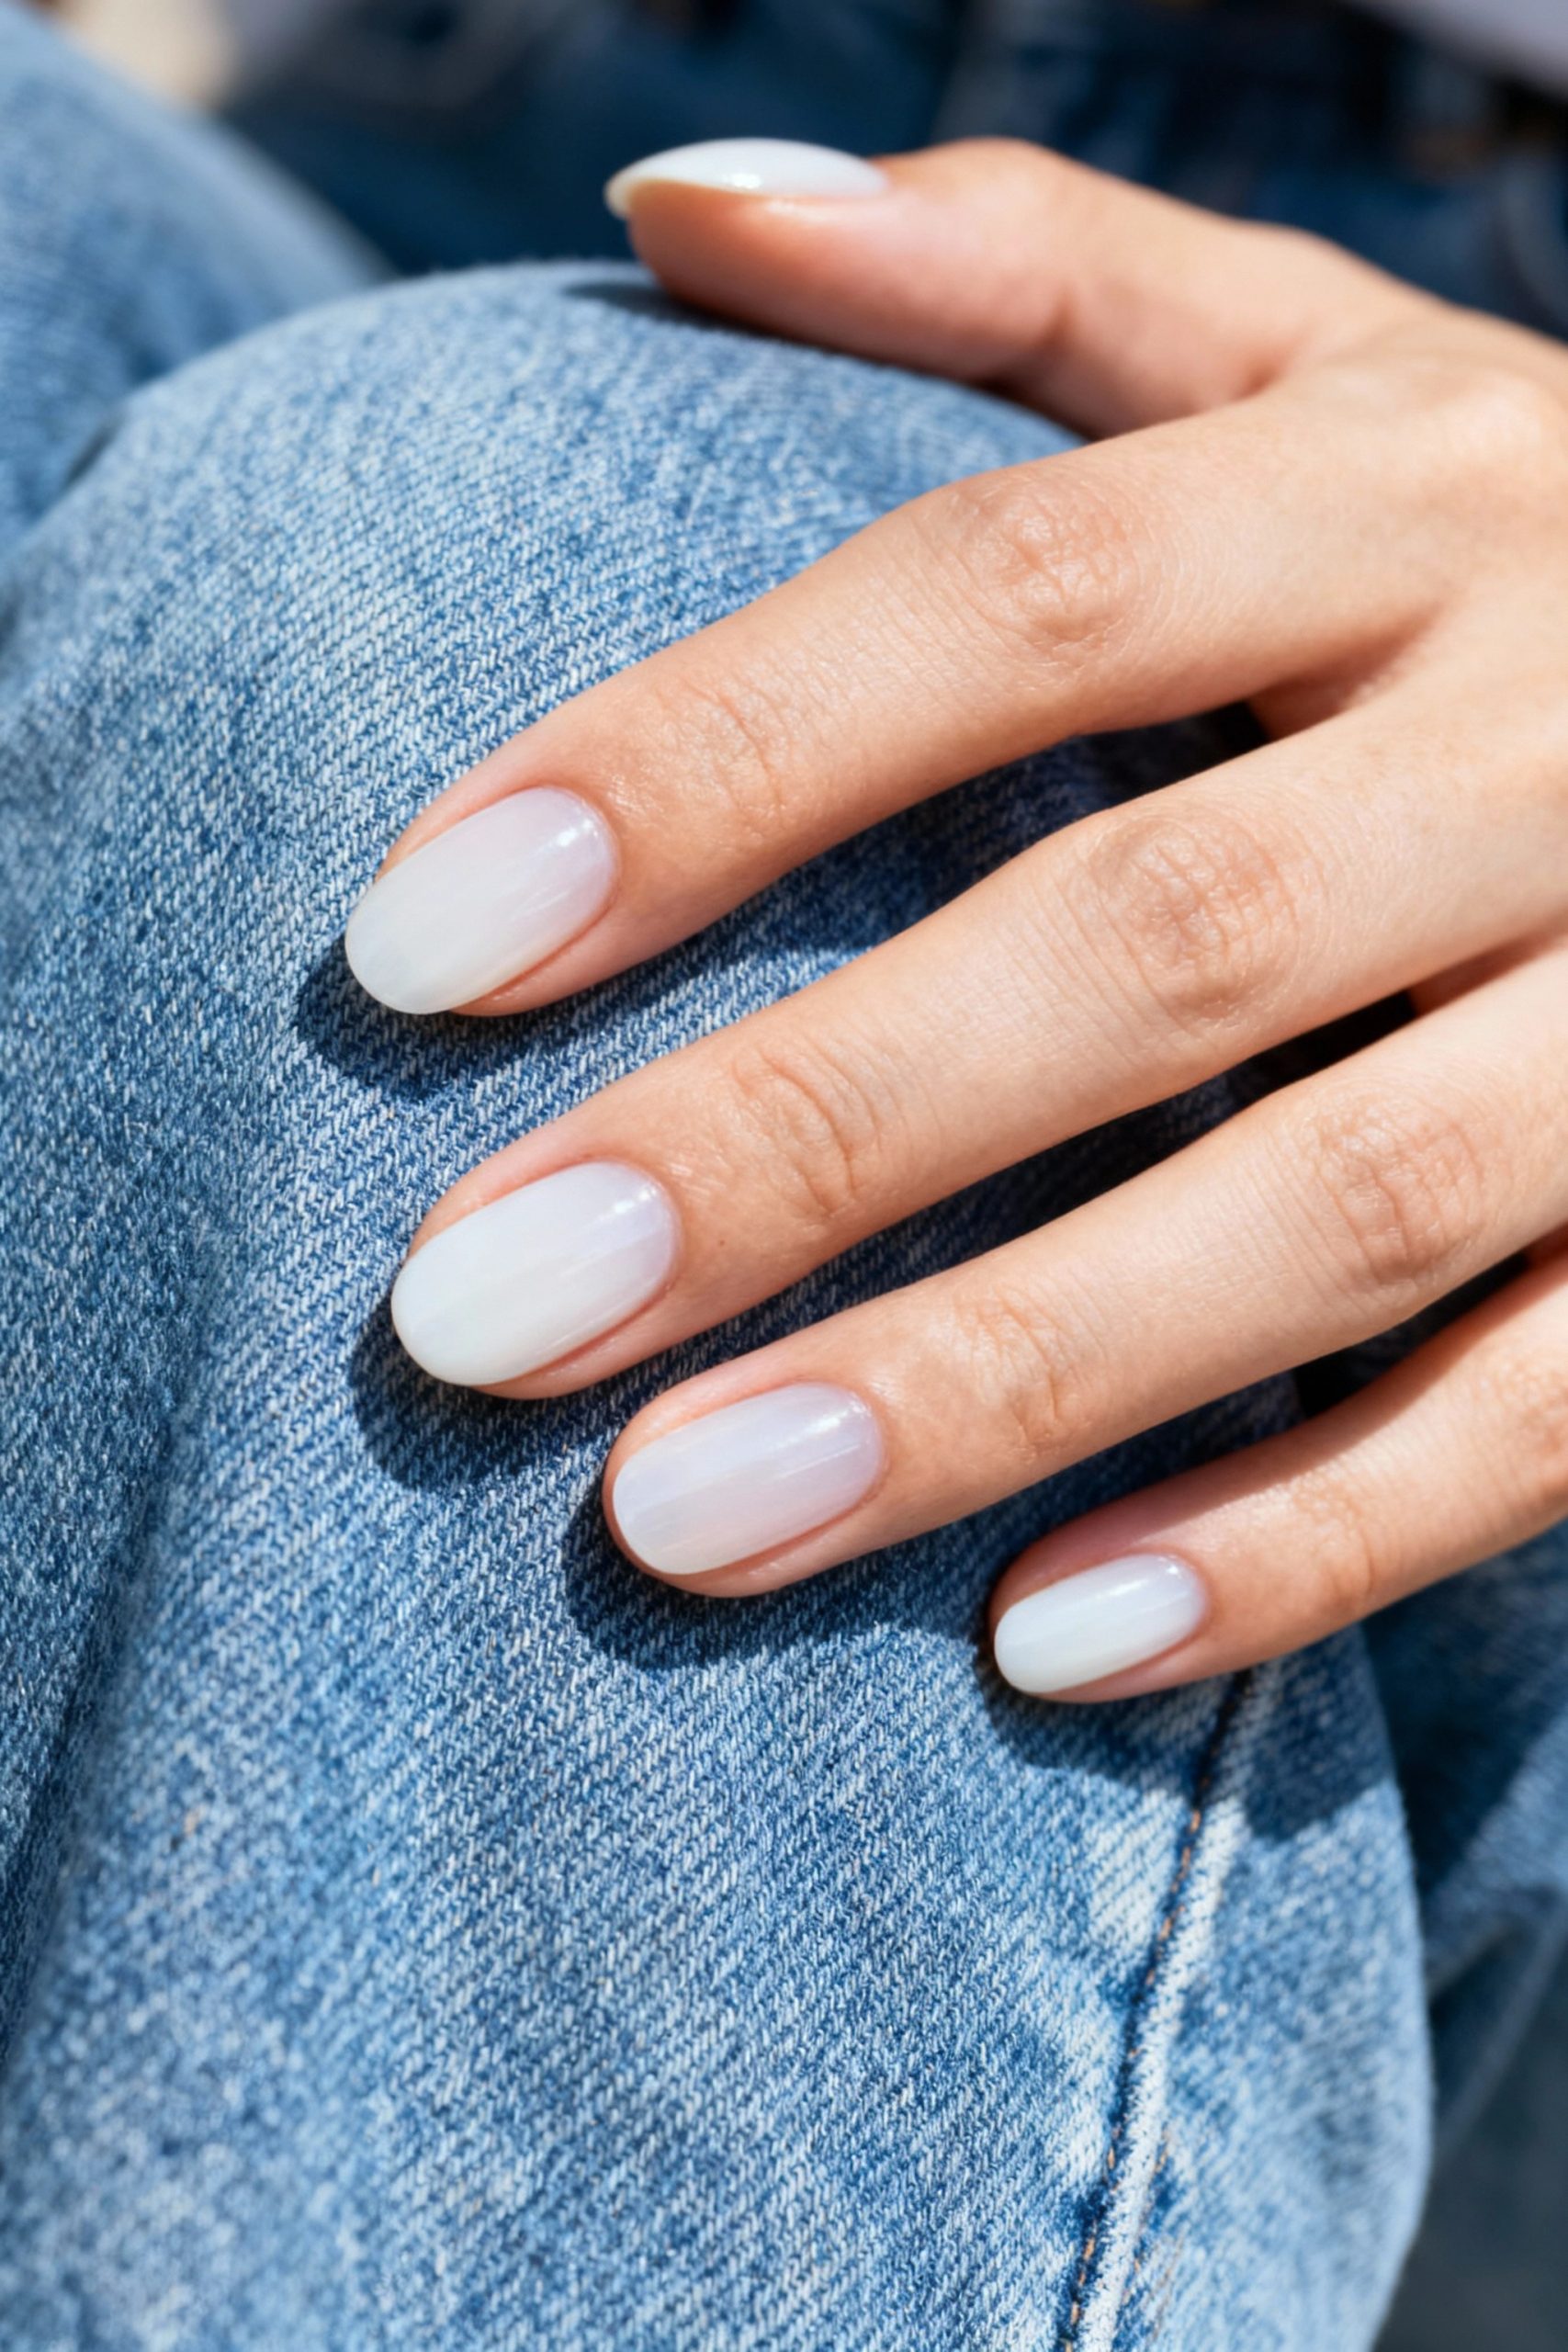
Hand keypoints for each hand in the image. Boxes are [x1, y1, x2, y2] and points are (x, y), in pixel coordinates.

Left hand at [345, 139, 1567, 1698]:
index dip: (708, 764)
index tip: (423, 948)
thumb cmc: (1505, 542)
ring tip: (686, 1519)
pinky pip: (1537, 1416)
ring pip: (1335, 1208)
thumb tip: (667, 205)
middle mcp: (1555, 734)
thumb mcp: (1317, 359)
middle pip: (1152, 937)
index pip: (1010, 602)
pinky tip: (1038, 1647)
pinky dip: (1301, 1543)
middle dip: (808, 1136)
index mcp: (1402, 494)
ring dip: (1002, 1378)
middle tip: (485, 1316)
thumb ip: (1020, 273)